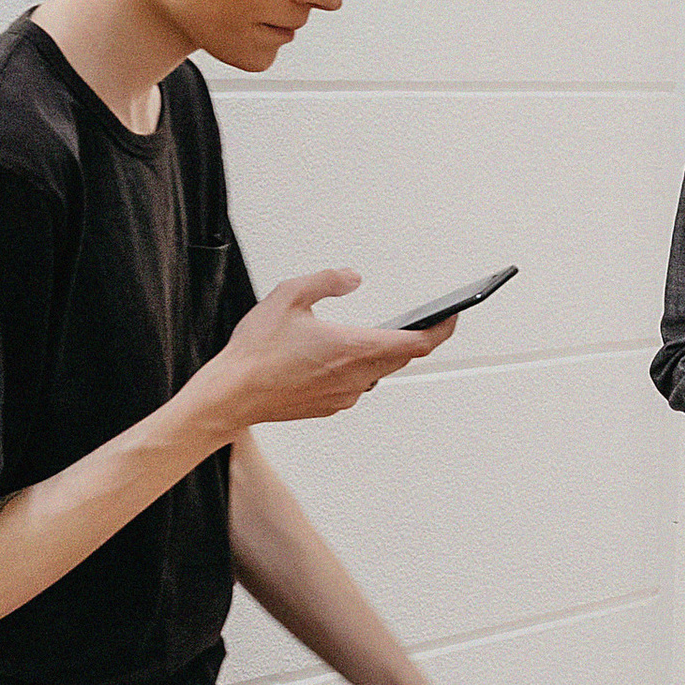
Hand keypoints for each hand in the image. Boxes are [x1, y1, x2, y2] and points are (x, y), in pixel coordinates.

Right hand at [192, 271, 451, 433]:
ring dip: (382, 353)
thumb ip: (327, 280)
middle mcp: (356, 377)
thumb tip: (353, 277)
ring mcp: (344, 396)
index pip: (417, 343)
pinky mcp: (330, 406)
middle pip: (402, 357)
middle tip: (426, 318)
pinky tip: (338, 355)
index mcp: (354, 348)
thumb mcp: (289, 296)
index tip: (454, 315)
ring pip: (378, 372)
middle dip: (415, 337)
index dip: (442, 328)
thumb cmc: (256, 350)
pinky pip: (356, 385)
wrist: (231, 396)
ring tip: (378, 333)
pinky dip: (358, 368)